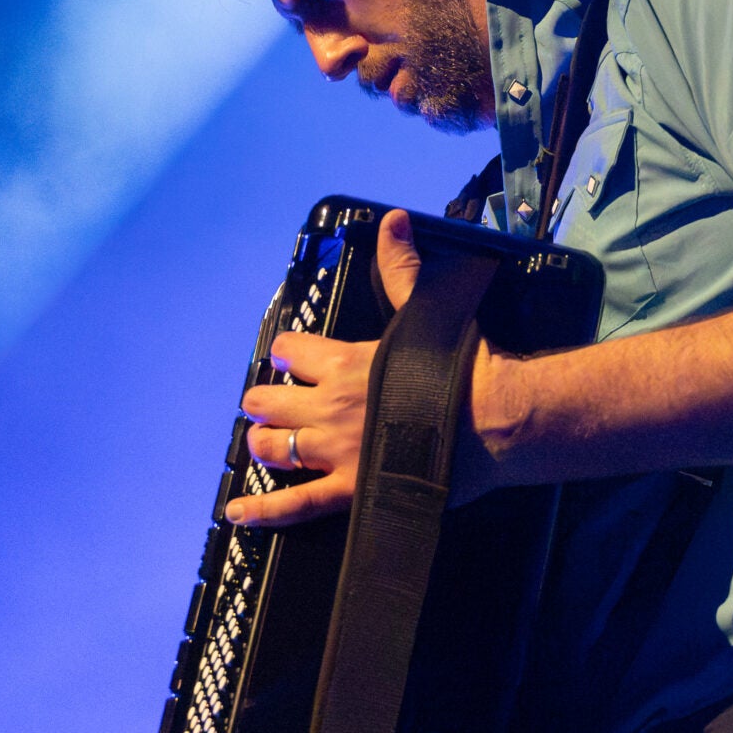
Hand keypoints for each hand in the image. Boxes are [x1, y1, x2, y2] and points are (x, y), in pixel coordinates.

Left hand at [230, 210, 466, 528]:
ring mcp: (335, 451)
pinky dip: (263, 510)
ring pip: (275, 448)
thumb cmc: (464, 367)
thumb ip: (402, 267)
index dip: (286, 355)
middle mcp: (329, 406)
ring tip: (264, 441)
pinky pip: (295, 505)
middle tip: (268, 403)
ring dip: (264, 442)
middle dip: (265, 400)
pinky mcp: (350, 490)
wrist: (494, 419)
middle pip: (271, 402)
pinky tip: (237, 512)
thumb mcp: (426, 308)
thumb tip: (395, 220)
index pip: (291, 353)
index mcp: (342, 361)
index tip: (288, 358)